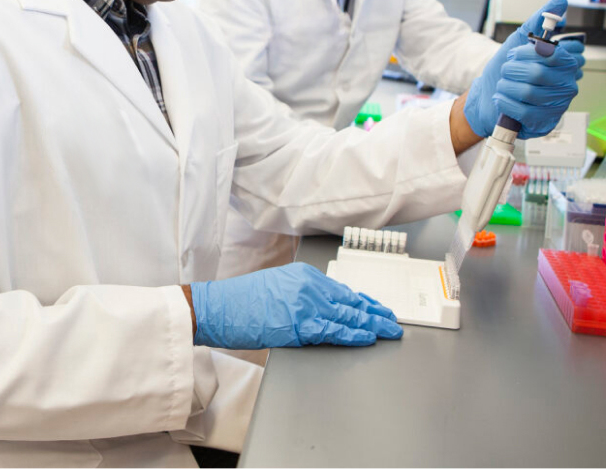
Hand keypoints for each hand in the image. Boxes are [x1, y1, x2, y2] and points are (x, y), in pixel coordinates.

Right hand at [190, 262, 402, 348]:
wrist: (220, 307)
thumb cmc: (243, 300)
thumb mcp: (278, 286)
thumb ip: (303, 294)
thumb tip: (325, 308)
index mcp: (305, 275)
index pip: (342, 289)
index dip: (364, 301)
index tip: (378, 307)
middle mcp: (309, 286)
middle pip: (350, 301)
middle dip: (374, 312)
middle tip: (392, 320)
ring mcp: (305, 304)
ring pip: (347, 315)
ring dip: (371, 324)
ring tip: (388, 330)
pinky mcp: (299, 324)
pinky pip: (333, 330)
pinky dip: (353, 334)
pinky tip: (367, 337)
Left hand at [464, 0, 583, 137]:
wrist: (486, 97)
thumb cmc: (505, 70)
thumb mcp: (519, 41)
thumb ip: (539, 22)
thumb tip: (560, 1)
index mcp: (565, 64)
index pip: (553, 54)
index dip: (528, 53)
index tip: (514, 54)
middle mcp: (567, 86)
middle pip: (537, 74)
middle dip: (512, 70)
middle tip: (505, 71)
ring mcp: (557, 107)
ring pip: (528, 92)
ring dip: (506, 86)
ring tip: (503, 86)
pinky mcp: (543, 124)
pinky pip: (524, 112)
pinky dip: (506, 102)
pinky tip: (502, 99)